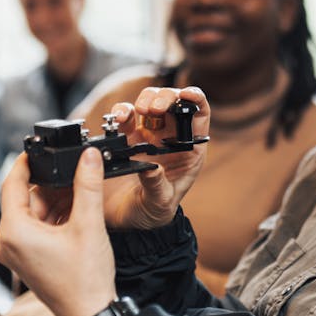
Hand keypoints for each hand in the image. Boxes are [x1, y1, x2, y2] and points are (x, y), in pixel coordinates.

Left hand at [0, 149, 115, 315]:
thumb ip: (87, 185)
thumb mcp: (88, 224)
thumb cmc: (84, 278)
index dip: (26, 163)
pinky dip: (55, 218)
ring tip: (82, 192)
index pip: (12, 184)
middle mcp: (7, 242)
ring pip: (34, 213)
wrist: (89, 314)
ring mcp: (16, 253)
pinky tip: (77, 212)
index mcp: (13, 231)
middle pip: (26, 199)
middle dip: (51, 184)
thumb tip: (87, 156)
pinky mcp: (27, 260)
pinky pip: (37, 229)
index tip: (38, 148)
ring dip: (56, 201)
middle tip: (75, 170)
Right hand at [99, 86, 209, 230]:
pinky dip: (120, 112)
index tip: (186, 94)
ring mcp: (146, 136)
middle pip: (172, 102)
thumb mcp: (160, 202)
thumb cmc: (153, 212)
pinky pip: (123, 117)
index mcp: (189, 149)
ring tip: (139, 111)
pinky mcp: (124, 139)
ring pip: (148, 102)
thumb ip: (157, 185)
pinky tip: (117, 119)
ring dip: (144, 100)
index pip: (198, 114)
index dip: (195, 99)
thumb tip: (152, 168)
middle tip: (154, 108)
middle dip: (164, 97)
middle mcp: (169, 137)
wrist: (127, 222)